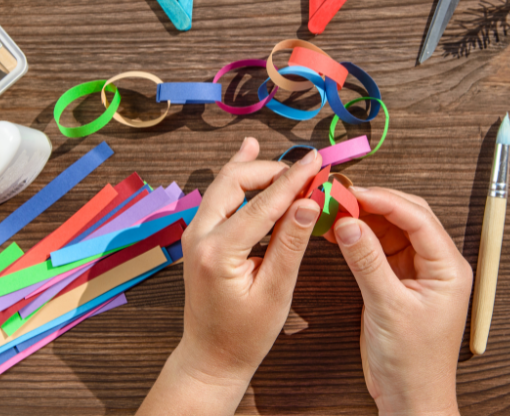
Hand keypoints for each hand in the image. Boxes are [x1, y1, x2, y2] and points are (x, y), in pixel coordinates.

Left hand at [137, 137, 321, 414]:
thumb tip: (309, 203)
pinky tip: (249, 153)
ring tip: (289, 164)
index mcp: (218, 252)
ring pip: (224, 183)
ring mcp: (194, 233)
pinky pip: (219, 195)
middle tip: (306, 170)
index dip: (292, 179)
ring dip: (257, 170)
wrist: (211, 357)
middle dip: (272, 169)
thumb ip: (291, 243)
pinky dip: (240, 177)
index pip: (262, 203)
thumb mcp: (276, 292)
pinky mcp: (199, 235)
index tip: (315, 160)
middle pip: (234, 180)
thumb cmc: (244, 334)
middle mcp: (199, 236)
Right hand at [332, 187, 471, 415]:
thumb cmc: (413, 363)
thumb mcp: (388, 308)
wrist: (410, 398)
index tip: (354, 192)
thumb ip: (367, 262)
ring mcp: (417, 271)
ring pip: (391, 230)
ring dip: (364, 218)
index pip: (419, 219)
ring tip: (335, 209)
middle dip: (374, 203)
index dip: (385, 200)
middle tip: (341, 196)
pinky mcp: (398, 280)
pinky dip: (359, 238)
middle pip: (407, 217)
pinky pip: (379, 248)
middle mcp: (437, 264)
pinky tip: (339, 232)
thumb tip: (348, 223)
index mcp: (449, 268)